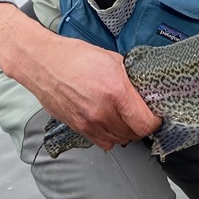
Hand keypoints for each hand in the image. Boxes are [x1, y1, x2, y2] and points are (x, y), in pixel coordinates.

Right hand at [34, 33, 161, 150]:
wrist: (44, 63)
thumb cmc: (75, 57)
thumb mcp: (113, 60)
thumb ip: (130, 80)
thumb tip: (143, 91)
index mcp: (116, 92)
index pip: (145, 124)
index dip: (155, 122)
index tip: (155, 116)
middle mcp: (103, 112)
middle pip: (134, 134)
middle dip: (140, 125)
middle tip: (139, 114)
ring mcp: (89, 123)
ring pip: (119, 140)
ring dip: (125, 132)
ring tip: (124, 118)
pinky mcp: (78, 128)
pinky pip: (102, 142)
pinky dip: (109, 136)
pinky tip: (108, 122)